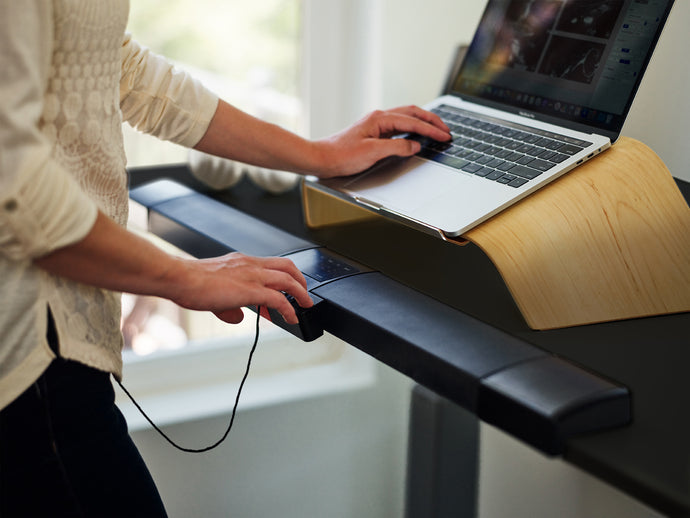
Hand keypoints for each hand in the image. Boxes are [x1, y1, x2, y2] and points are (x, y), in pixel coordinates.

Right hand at [170, 253, 311, 324]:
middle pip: (287, 266)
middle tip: (304, 294)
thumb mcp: (214, 293)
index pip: (271, 265)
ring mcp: (252, 276)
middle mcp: (251, 264)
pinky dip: (289, 309)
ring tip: (306, 306)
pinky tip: (292, 318)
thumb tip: (238, 317)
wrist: (180, 278)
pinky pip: (278, 299)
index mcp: (242, 261)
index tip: (285, 292)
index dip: (283, 277)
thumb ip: (229, 306)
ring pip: (288, 280)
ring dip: (301, 294)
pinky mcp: (251, 290)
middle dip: (300, 280)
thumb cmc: (190, 282)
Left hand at [312, 105, 450, 177]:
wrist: (322, 158)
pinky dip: (412, 129)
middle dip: (432, 120)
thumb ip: (397, 147)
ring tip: (437, 130)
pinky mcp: (374, 133)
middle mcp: (379, 118)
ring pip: (406, 118)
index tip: (445, 136)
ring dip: (423, 123)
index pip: (412, 121)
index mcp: (380, 119)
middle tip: (446, 130)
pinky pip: (399, 127)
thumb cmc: (342, 155)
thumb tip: (415, 145)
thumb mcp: (372, 152)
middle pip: (412, 113)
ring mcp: (376, 125)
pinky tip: (417, 136)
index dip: (431, 129)